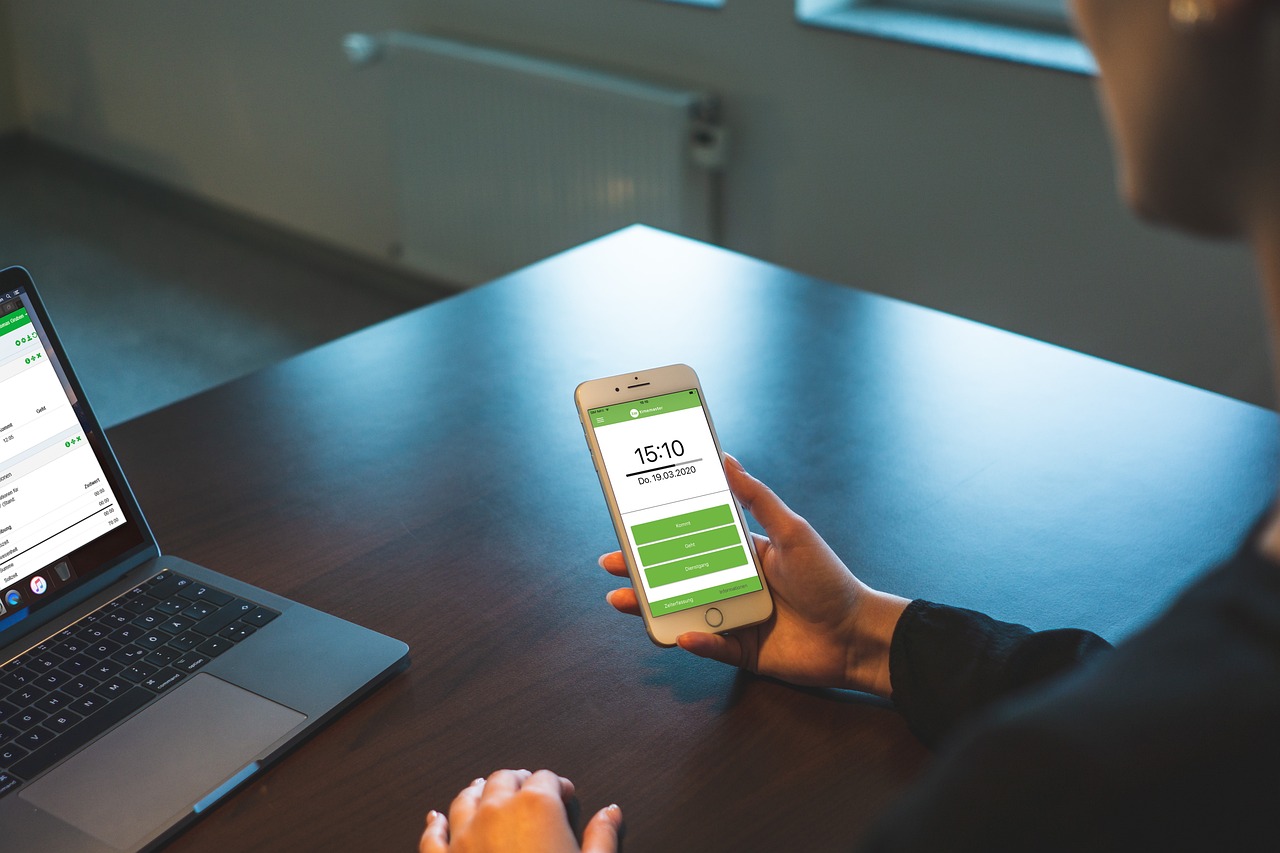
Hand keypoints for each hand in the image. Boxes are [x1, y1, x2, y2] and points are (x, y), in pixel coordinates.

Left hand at [420, 769, 621, 852]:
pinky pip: (433, 837)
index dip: (558, 784)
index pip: (546, 778)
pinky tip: (435, 819)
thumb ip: (602, 837)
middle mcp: (495, 812)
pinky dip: (435, 825)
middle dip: (519, 780)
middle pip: (504, 779)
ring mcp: (464, 837)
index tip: (565, 793)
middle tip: (530, 788)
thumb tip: (611, 813)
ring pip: (466, 798)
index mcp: (535, 807)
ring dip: (478, 791)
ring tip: (485, 789)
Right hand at [601, 454, 908, 696]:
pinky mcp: (741, 652)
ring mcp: (733, 619)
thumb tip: (726, 458)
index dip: (657, 535)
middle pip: (675, 578)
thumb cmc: (829, 579)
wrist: (857, 634)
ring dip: (652, 608)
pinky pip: (711, 647)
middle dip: (640, 571)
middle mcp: (731, 586)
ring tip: (624, 600)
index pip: (690, 540)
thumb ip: (757, 499)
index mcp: (740, 554)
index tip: (627, 525)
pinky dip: (696, 642)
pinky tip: (684, 634)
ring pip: (682, 612)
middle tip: (610, 563)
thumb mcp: (792, 531)